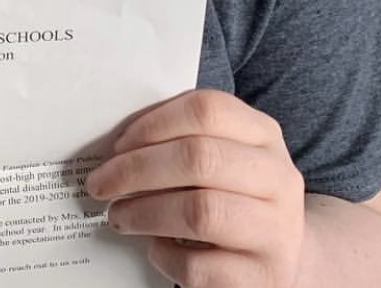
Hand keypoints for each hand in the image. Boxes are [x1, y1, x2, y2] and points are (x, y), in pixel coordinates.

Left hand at [85, 89, 304, 287]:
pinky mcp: (264, 278)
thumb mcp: (222, 155)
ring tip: (118, 215)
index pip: (207, 110)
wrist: (278, 258)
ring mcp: (277, 232)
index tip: (118, 143)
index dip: (154, 122)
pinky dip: (165, 256)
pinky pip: (200, 267)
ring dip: (145, 212)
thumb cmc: (233, 196)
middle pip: (199, 158)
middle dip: (137, 169)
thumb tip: (118, 146)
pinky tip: (155, 249)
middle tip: (101, 183)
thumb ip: (181, 139)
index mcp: (263, 134)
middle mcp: (278, 178)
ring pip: (200, 212)